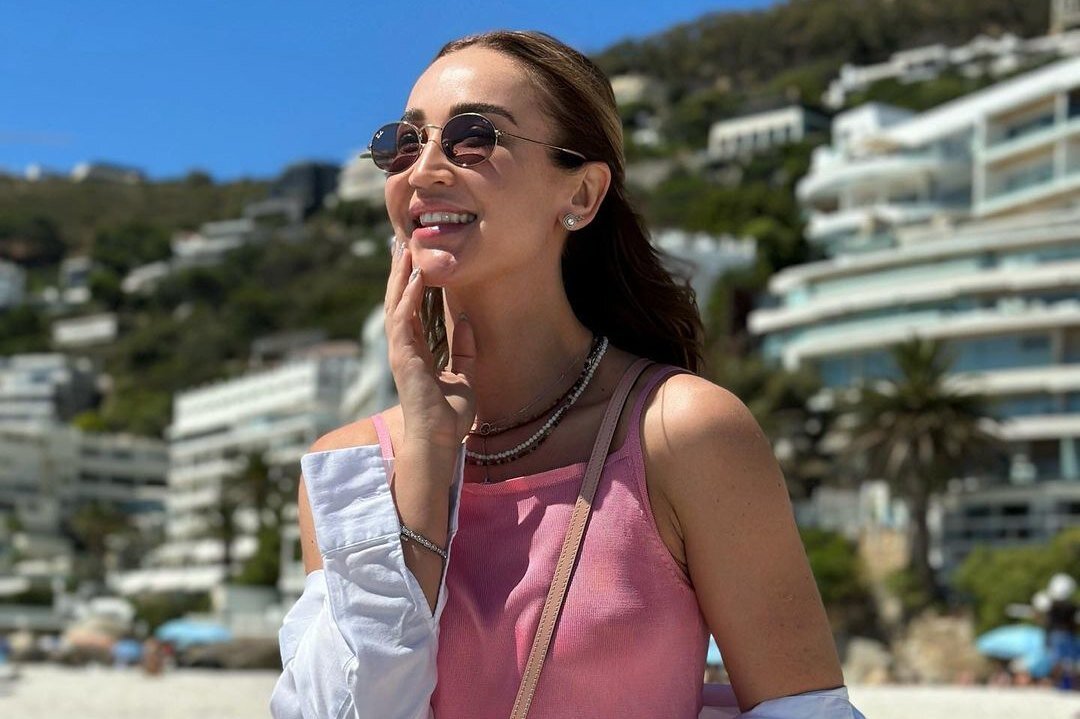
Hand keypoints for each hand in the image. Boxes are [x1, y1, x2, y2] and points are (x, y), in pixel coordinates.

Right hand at [385, 241, 476, 450]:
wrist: (440, 440)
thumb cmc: (449, 416)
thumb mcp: (464, 376)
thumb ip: (464, 349)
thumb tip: (465, 321)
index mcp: (415, 352)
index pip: (409, 309)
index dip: (409, 283)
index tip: (412, 258)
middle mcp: (403, 348)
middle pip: (397, 301)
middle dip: (399, 272)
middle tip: (399, 243)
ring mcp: (400, 352)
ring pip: (395, 304)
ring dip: (400, 277)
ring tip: (402, 250)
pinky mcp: (402, 357)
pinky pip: (402, 320)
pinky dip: (408, 297)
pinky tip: (415, 277)